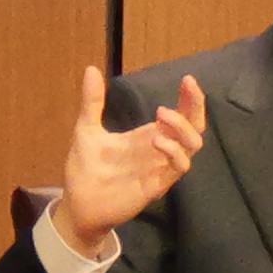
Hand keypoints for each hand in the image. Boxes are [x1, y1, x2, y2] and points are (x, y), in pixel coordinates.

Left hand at [52, 68, 208, 247]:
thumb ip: (92, 102)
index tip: (187, 79)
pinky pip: (178, 169)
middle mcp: (159, 151)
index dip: (189, 98)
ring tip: (160, 117)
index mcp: (148, 135)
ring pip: (192, 146)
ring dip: (183, 128)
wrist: (76, 204)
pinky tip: (157, 141)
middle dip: (195, 105)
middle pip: (194, 127)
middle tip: (186, 86)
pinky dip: (174, 152)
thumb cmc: (86, 169)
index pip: (181, 114)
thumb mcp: (87, 129)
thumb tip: (91, 68)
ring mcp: (160, 168)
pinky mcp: (156, 185)